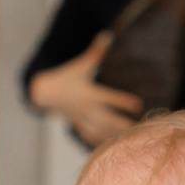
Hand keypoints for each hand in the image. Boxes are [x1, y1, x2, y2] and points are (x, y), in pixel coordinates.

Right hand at [31, 33, 144, 147]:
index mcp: (89, 93)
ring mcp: (82, 119)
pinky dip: (100, 143)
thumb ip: (96, 52)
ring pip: (101, 130)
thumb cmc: (66, 77)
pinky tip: (111, 149)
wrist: (44, 93)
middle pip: (108, 119)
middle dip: (122, 124)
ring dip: (115, 136)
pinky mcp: (79, 125)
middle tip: (140, 130)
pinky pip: (90, 137)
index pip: (109, 97)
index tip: (138, 105)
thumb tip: (108, 34)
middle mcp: (86, 108)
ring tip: (130, 141)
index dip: (123, 100)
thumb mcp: (81, 64)